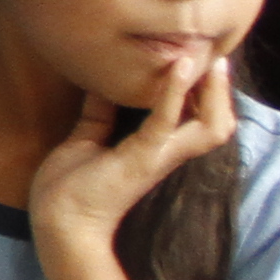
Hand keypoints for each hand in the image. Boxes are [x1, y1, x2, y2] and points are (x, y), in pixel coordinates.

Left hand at [28, 42, 240, 245]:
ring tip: (206, 57)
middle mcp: (167, 153)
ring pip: (210, 126)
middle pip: (219, 124)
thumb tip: (103, 82)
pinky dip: (174, 92)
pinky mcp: (141, 156)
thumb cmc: (68, 188)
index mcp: (157, 149)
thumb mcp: (87, 140)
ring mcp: (157, 156)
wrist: (56, 223)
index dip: (209, 94)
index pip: (200, 120)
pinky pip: (166, 121)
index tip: (205, 59)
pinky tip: (180, 66)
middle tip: (216, 56)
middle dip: (223, 92)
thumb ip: (100, 113)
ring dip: (213, 91)